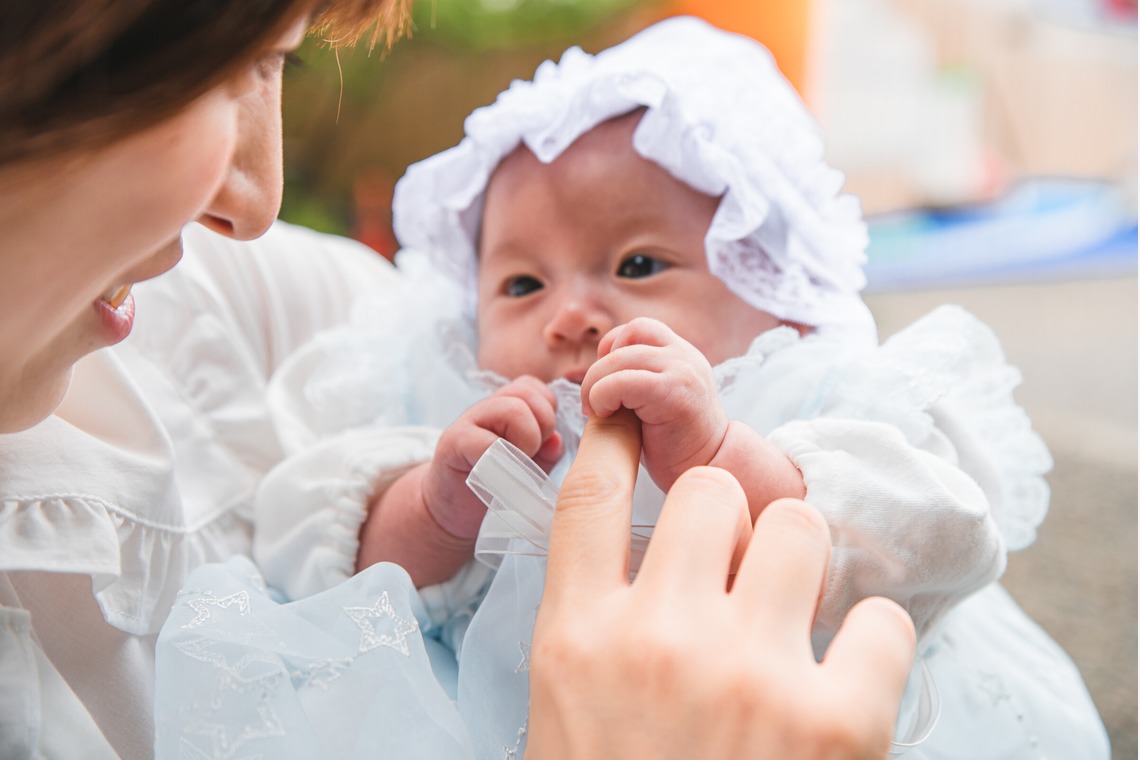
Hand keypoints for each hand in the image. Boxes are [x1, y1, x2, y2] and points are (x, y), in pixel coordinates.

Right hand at [423, 375, 562, 539]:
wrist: (451, 510)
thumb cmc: (492, 485)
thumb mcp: (529, 467)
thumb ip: (547, 452)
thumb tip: (555, 440)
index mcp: (506, 406)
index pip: (537, 389)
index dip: (548, 414)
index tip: (543, 442)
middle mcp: (487, 407)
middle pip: (527, 391)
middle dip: (543, 425)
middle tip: (532, 454)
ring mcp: (468, 421)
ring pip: (512, 408)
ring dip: (527, 440)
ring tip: (517, 464)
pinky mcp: (454, 442)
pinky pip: (487, 440)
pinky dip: (504, 460)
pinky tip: (501, 477)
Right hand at [526, 411, 915, 759]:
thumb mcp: (568, 712)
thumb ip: (598, 629)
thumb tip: (654, 553)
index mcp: (577, 640)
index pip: (592, 494)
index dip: (615, 434)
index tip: (631, 412)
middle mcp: (659, 639)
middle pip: (712, 491)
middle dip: (730, 518)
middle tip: (737, 565)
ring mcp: (750, 674)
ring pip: (799, 528)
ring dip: (797, 562)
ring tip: (788, 618)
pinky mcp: (838, 721)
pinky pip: (878, 616)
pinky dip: (869, 639)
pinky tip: (843, 677)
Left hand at [580, 317, 727, 490]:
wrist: (709, 468)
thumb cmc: (676, 443)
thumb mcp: (653, 400)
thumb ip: (633, 378)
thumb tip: (592, 374)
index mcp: (681, 354)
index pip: (638, 329)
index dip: (612, 348)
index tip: (603, 381)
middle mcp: (685, 356)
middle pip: (628, 336)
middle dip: (598, 368)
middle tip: (591, 403)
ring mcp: (682, 370)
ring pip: (621, 357)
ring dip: (596, 384)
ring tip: (597, 411)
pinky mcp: (673, 392)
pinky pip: (622, 381)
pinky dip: (603, 395)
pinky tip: (606, 415)